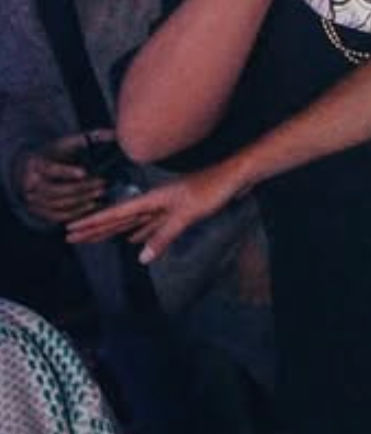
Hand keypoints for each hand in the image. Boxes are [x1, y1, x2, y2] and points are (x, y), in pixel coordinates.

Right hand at [17, 131, 112, 225]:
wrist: (30, 170)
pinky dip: (76, 213)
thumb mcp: (66, 143)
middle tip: (102, 183)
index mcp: (36, 164)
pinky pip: (57, 216)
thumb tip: (115, 134)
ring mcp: (32, 200)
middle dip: (81, 188)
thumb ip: (88, 138)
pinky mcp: (38, 211)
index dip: (66, 172)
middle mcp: (30, 184)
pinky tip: (93, 206)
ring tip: (101, 194)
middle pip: (55, 190)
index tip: (84, 172)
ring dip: (81, 201)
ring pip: (57, 205)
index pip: (50, 169)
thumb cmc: (55, 154)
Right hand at [65, 159, 244, 264]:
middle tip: (71, 238)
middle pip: (118, 218)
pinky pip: (152, 225)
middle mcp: (155, 202)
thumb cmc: (212, 189)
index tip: (70, 228)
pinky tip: (135, 239)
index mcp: (152, 199)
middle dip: (95, 228)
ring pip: (133, 222)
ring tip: (95, 239)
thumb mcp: (187, 214)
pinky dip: (142, 233)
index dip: (92, 222)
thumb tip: (141, 258)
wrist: (236, 176)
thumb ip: (164, 235)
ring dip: (114, 231)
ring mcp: (166, 206)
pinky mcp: (179, 211)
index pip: (115, 213)